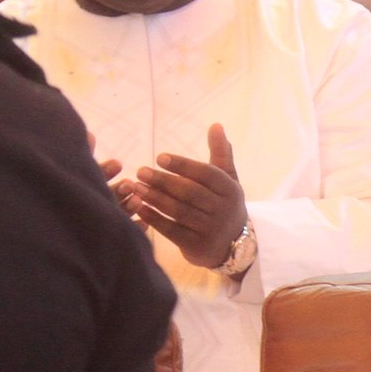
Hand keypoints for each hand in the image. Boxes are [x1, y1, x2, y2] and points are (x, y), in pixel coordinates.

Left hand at [114, 123, 248, 269]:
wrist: (235, 245)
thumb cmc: (224, 204)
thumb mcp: (227, 180)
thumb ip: (220, 154)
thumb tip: (216, 125)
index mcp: (230, 190)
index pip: (206, 174)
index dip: (183, 165)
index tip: (159, 157)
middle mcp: (223, 210)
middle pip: (190, 193)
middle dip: (163, 181)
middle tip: (140, 171)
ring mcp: (211, 229)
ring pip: (179, 211)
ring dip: (155, 198)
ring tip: (135, 187)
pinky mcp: (198, 246)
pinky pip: (172, 231)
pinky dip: (155, 219)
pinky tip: (140, 208)